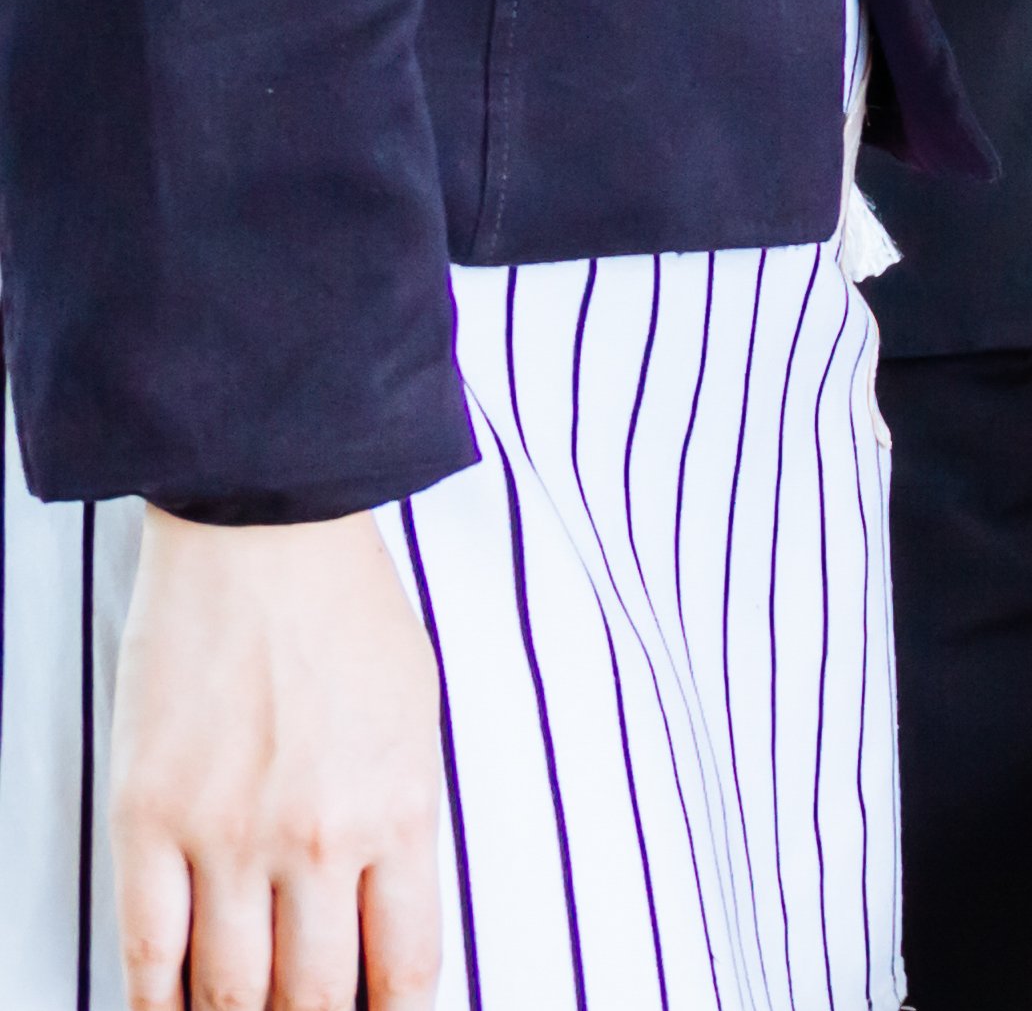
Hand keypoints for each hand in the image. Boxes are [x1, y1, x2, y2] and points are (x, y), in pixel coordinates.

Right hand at [113, 507, 450, 1010]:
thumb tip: (384, 908)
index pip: (403, 968)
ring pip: (228, 990)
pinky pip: (147, 948)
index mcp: (399, 814)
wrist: (264, 535)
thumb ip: (402, 818)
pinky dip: (157, 1000)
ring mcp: (226, 838)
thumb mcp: (417, 721)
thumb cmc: (349, 615)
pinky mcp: (147, 821)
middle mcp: (316, 842)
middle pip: (312, 996)